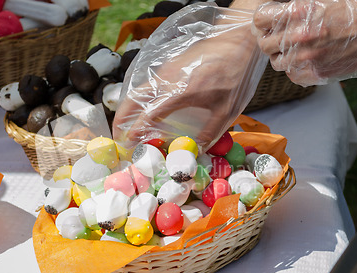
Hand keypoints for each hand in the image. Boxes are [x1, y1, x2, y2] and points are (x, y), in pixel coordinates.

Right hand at [113, 4, 266, 152]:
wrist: (238, 40)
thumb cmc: (235, 74)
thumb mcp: (227, 109)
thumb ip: (210, 132)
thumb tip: (196, 148)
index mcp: (179, 92)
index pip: (148, 115)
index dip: (134, 132)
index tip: (127, 145)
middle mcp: (167, 79)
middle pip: (132, 99)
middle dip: (120, 120)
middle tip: (118, 138)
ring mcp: (166, 69)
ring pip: (138, 90)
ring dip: (129, 109)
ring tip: (128, 127)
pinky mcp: (170, 64)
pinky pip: (148, 84)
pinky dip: (140, 99)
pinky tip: (147, 109)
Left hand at [252, 0, 356, 85]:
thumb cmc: (350, 10)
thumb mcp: (318, 1)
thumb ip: (293, 10)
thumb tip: (274, 16)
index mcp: (297, 13)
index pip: (260, 20)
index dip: (262, 22)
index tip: (266, 24)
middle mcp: (298, 37)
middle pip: (264, 45)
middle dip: (269, 40)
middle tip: (277, 39)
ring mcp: (306, 58)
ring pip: (277, 63)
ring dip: (281, 56)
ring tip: (293, 50)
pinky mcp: (316, 73)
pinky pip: (293, 76)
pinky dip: (295, 69)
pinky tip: (303, 61)